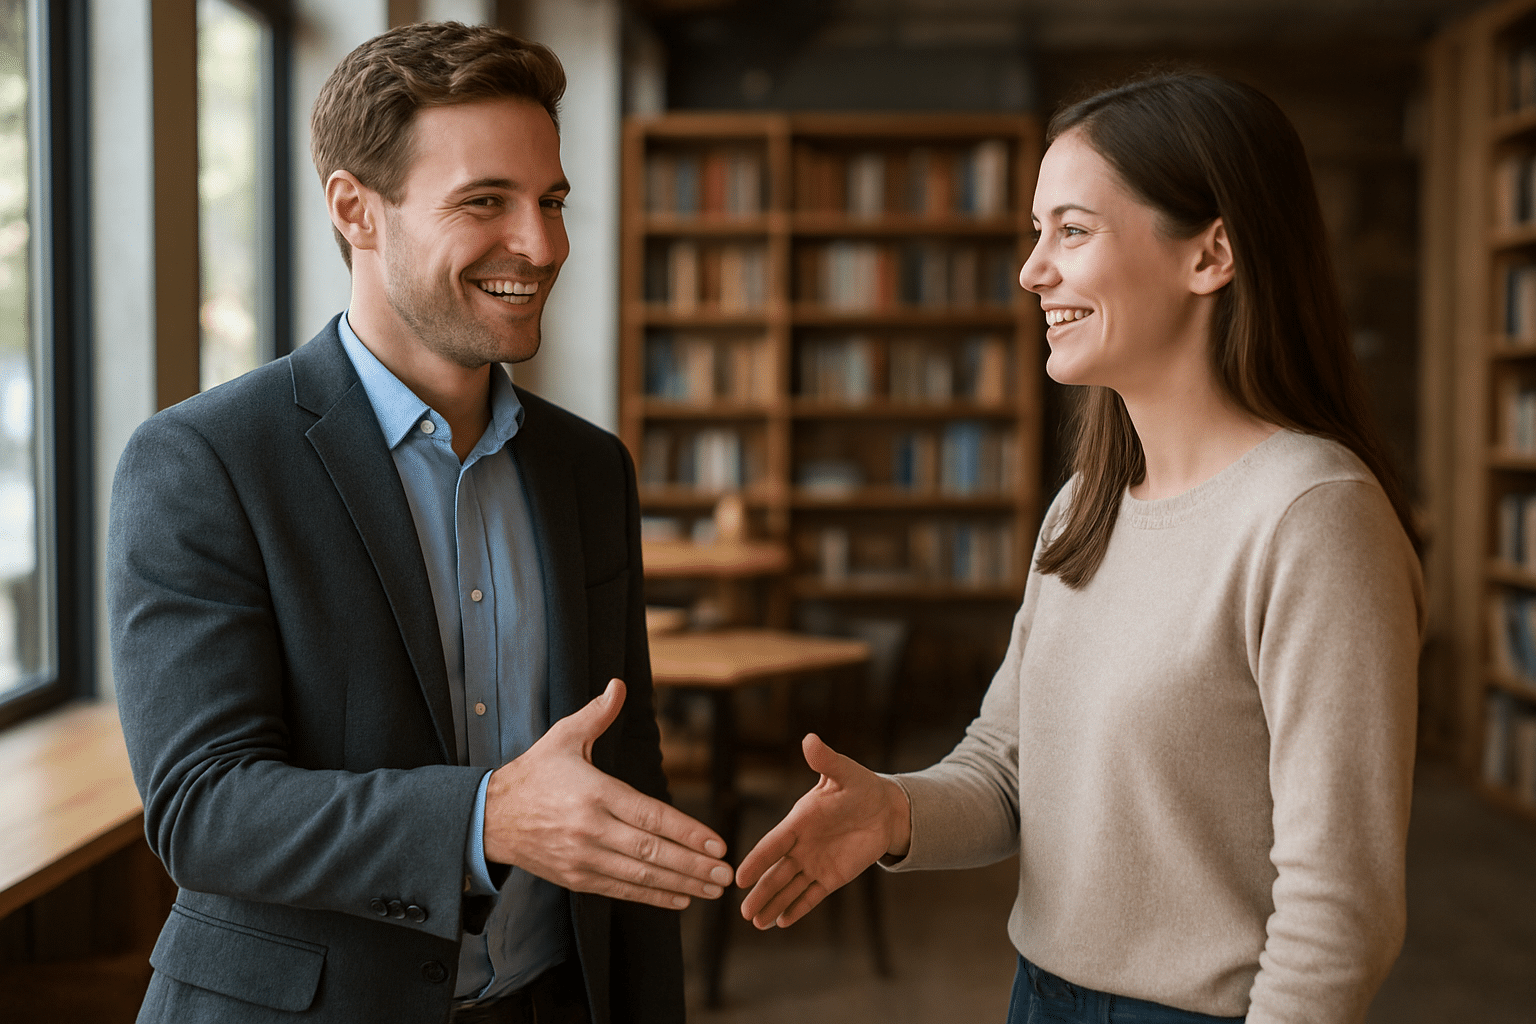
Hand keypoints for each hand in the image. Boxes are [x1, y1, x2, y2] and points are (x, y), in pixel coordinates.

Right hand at [483, 678, 732, 909]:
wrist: (490, 817)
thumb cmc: (534, 773)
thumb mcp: (563, 737)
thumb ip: (596, 714)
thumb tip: (618, 685)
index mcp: (595, 793)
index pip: (651, 817)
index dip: (687, 832)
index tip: (717, 843)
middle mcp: (591, 829)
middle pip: (651, 852)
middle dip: (693, 864)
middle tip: (726, 872)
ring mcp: (583, 857)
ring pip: (640, 875)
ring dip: (681, 884)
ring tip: (712, 888)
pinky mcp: (576, 877)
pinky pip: (621, 890)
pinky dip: (652, 897)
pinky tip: (680, 899)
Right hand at [736, 733, 911, 929]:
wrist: (885, 809)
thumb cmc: (860, 786)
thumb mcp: (844, 773)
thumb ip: (826, 761)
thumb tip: (810, 739)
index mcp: (799, 821)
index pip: (774, 844)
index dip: (757, 860)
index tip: (740, 877)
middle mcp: (801, 845)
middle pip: (777, 872)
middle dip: (761, 892)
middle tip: (744, 913)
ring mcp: (815, 863)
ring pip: (790, 887)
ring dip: (774, 904)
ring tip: (758, 923)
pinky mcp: (831, 877)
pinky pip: (812, 896)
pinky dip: (798, 908)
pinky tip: (782, 922)